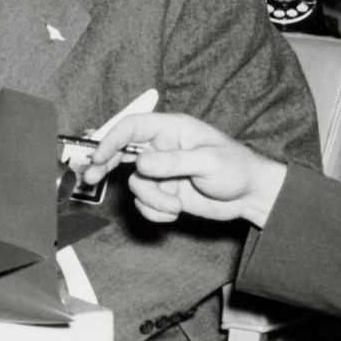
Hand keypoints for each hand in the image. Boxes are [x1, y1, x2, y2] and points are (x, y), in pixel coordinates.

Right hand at [85, 112, 286, 227]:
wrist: (250, 196)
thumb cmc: (236, 169)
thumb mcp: (207, 162)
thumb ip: (173, 162)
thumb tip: (141, 163)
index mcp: (172, 130)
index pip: (132, 127)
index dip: (111, 139)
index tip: (99, 157)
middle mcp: (163, 148)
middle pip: (122, 151)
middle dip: (106, 165)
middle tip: (90, 179)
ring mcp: (163, 172)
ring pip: (137, 186)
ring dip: (152, 201)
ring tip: (176, 206)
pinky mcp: (165, 192)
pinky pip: (146, 204)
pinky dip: (157, 212)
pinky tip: (177, 212)